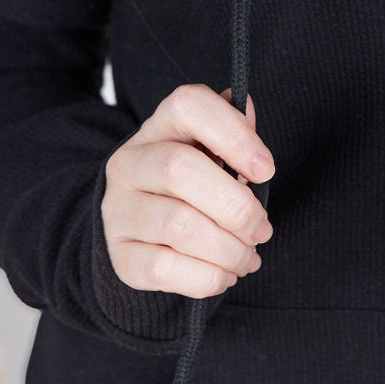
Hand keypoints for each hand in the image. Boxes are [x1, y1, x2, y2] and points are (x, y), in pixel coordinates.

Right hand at [101, 82, 274, 296]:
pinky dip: (208, 277)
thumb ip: (231, 132)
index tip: (266, 170)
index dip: (234, 134)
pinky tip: (225, 275)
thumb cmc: (187, 188)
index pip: (188, 105)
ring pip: (178, 225)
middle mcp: (130, 164)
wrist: (135, 231)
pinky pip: (165, 268)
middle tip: (262, 230)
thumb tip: (247, 106)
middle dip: (237, 207)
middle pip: (180, 169)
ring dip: (229, 249)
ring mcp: (119, 211)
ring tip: (248, 257)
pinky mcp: (120, 256)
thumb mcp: (208, 153)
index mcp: (159, 129)